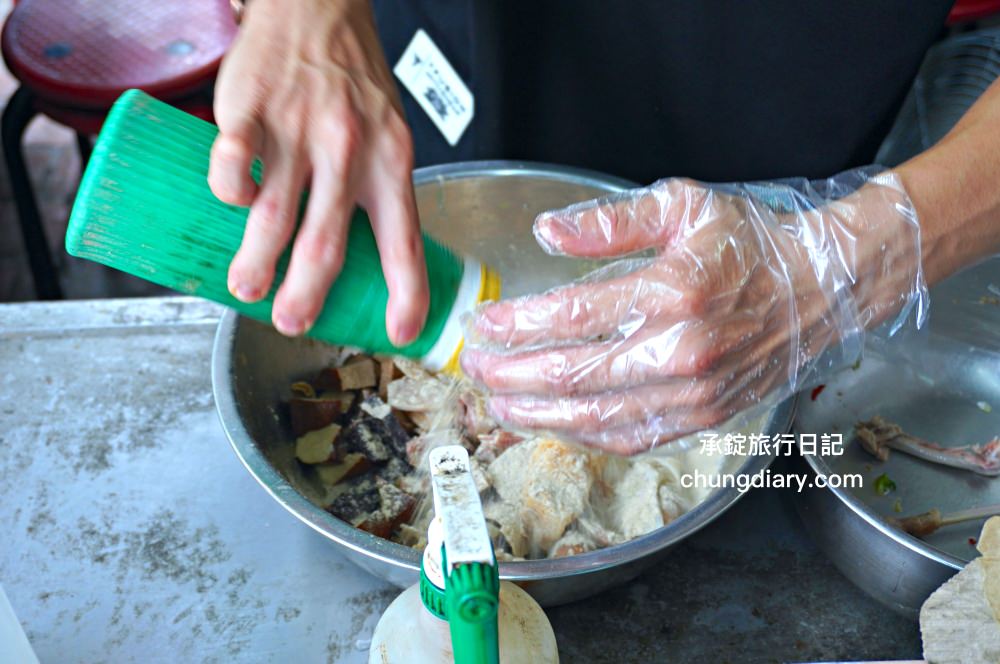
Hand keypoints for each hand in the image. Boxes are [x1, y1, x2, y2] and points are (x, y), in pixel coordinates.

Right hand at [209, 0, 427, 344]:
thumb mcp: (389, 135)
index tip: (398, 331)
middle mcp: (349, 149)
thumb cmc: (354, 81)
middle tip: (293, 324)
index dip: (406, 293)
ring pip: (275, 212)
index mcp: (391, 161)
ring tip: (245, 288)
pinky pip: (233, 159)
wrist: (318, 9)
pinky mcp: (252, 108)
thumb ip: (377, 192)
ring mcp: (298, 129)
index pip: (404, 241)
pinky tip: (228, 202)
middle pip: (327, 240)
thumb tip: (364, 264)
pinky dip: (228, 189)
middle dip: (308, 294)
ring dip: (257, 261)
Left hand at [461, 170, 926, 453]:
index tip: (483, 325)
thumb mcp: (683, 206)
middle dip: (511, 376)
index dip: (516, 325)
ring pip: (596, 417)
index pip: (571, 317)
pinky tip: (555, 424)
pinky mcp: (703, 418)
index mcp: (671, 292)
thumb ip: (609, 221)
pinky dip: (584, 435)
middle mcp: (680, 351)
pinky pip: (631, 438)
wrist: (820, 289)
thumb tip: (546, 232)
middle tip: (475, 370)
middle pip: (573, 376)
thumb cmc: (750, 243)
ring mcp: (693, 394)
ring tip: (499, 405)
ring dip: (537, 415)